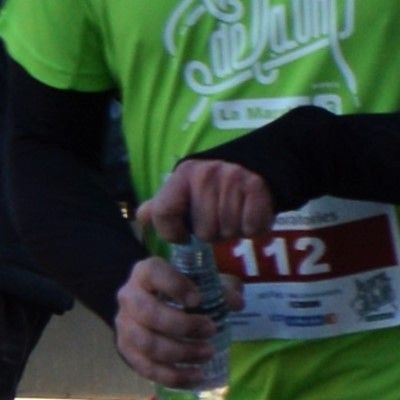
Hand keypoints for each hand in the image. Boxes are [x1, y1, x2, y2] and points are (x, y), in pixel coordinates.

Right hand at [114, 254, 230, 394]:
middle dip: (183, 325)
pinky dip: (173, 376)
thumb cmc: (181, 292)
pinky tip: (196, 377)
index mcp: (145, 273)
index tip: (198, 300)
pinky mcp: (127, 352)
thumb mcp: (201, 283)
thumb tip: (236, 303)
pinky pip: (147, 369)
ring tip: (208, 354)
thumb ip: (220, 289)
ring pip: (148, 344)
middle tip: (211, 331)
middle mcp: (129, 298)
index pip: (153, 273)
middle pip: (148, 313)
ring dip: (181, 353)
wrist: (153, 307)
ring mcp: (125, 326)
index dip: (175, 286)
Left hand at [133, 154, 278, 250]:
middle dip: (213, 233)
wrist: (258, 164)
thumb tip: (141, 217)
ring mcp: (233, 181)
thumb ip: (164, 205)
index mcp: (183, 175)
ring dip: (234, 231)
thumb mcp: (186, 187)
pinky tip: (251, 216)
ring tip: (236, 216)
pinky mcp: (256, 189)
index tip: (184, 236)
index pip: (163, 213)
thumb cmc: (216, 183)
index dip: (172, 233)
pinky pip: (251, 228)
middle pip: (203, 232)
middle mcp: (205, 175)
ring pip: (228, 232)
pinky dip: (253, 229)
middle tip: (220, 219)